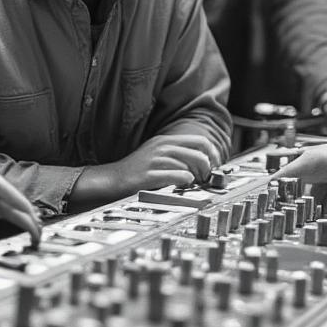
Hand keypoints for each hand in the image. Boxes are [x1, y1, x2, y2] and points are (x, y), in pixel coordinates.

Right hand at [70, 134, 221, 208]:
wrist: (112, 179)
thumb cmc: (137, 170)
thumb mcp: (158, 155)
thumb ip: (179, 155)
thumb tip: (204, 163)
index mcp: (166, 141)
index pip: (201, 141)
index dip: (213, 155)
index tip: (214, 167)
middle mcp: (163, 147)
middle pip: (200, 153)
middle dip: (207, 169)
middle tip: (203, 179)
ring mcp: (156, 160)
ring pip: (190, 165)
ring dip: (196, 178)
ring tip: (192, 185)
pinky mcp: (150, 174)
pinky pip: (177, 176)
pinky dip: (184, 182)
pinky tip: (181, 186)